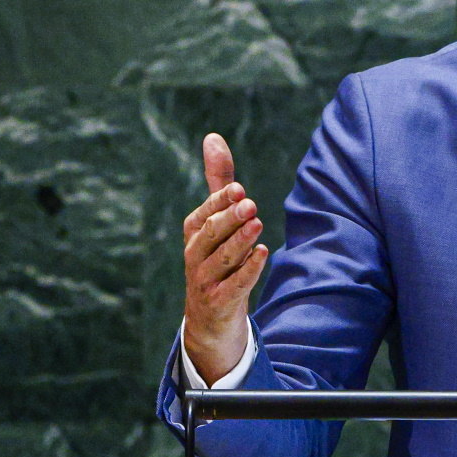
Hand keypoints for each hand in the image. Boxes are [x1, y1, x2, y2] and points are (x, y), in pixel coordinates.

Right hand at [182, 133, 268, 384]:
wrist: (209, 319)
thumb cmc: (215, 260)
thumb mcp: (216, 221)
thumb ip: (218, 182)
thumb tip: (213, 137)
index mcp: (194, 231)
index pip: (205, 212)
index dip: (221, 201)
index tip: (239, 189)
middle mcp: (195, 254)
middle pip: (212, 234)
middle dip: (229, 218)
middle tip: (250, 204)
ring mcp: (205, 280)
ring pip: (222, 258)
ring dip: (240, 242)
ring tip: (257, 225)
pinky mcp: (219, 302)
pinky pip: (235, 285)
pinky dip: (248, 271)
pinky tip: (262, 255)